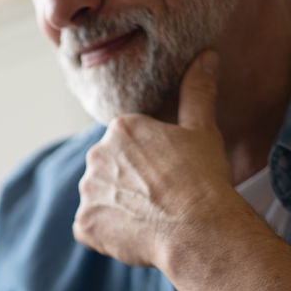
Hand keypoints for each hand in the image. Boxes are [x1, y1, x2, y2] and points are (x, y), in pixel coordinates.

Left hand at [73, 50, 240, 270]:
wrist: (196, 229)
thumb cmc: (203, 178)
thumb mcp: (203, 130)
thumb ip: (197, 92)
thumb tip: (206, 56)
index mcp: (121, 128)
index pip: (127, 145)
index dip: (149, 162)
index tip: (167, 175)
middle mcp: (96, 155)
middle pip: (109, 170)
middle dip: (129, 183)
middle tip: (160, 198)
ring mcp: (88, 191)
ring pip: (100, 198)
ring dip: (117, 208)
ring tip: (150, 217)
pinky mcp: (84, 224)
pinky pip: (91, 227)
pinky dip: (107, 233)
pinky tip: (134, 233)